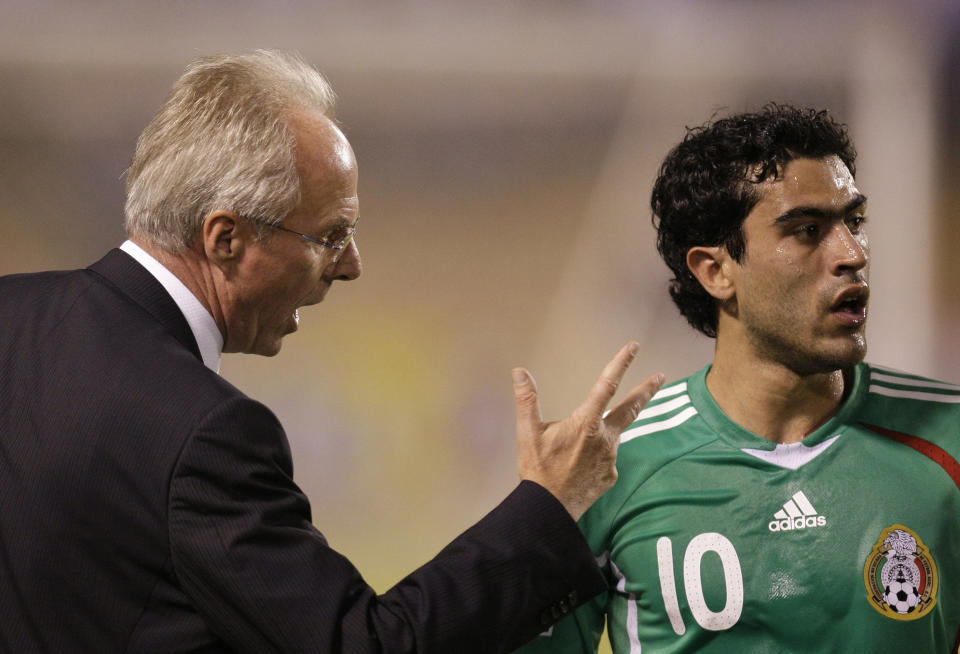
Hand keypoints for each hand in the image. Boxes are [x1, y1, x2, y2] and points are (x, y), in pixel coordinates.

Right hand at [513, 342, 663, 520]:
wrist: (549, 509)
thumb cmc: (538, 470)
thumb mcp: (528, 433)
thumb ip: (527, 400)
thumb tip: (520, 372)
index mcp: (586, 423)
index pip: (606, 385)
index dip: (620, 363)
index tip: (633, 347)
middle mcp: (605, 438)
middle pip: (631, 408)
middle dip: (647, 390)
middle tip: (660, 376)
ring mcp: (611, 458)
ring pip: (613, 435)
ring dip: (605, 431)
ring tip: (577, 446)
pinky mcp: (611, 475)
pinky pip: (607, 458)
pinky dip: (595, 456)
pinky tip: (578, 467)